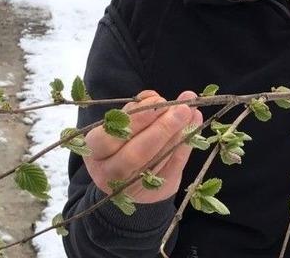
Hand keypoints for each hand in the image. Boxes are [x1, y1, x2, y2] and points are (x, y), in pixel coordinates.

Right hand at [84, 90, 202, 202]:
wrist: (127, 179)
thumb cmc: (123, 143)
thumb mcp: (122, 124)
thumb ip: (136, 110)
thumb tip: (153, 97)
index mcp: (94, 151)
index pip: (109, 136)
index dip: (136, 119)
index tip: (158, 100)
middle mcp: (108, 172)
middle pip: (134, 153)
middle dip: (161, 128)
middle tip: (182, 108)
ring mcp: (130, 187)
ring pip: (155, 162)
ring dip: (177, 136)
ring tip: (191, 113)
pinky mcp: (153, 193)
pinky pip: (172, 169)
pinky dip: (185, 147)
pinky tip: (194, 127)